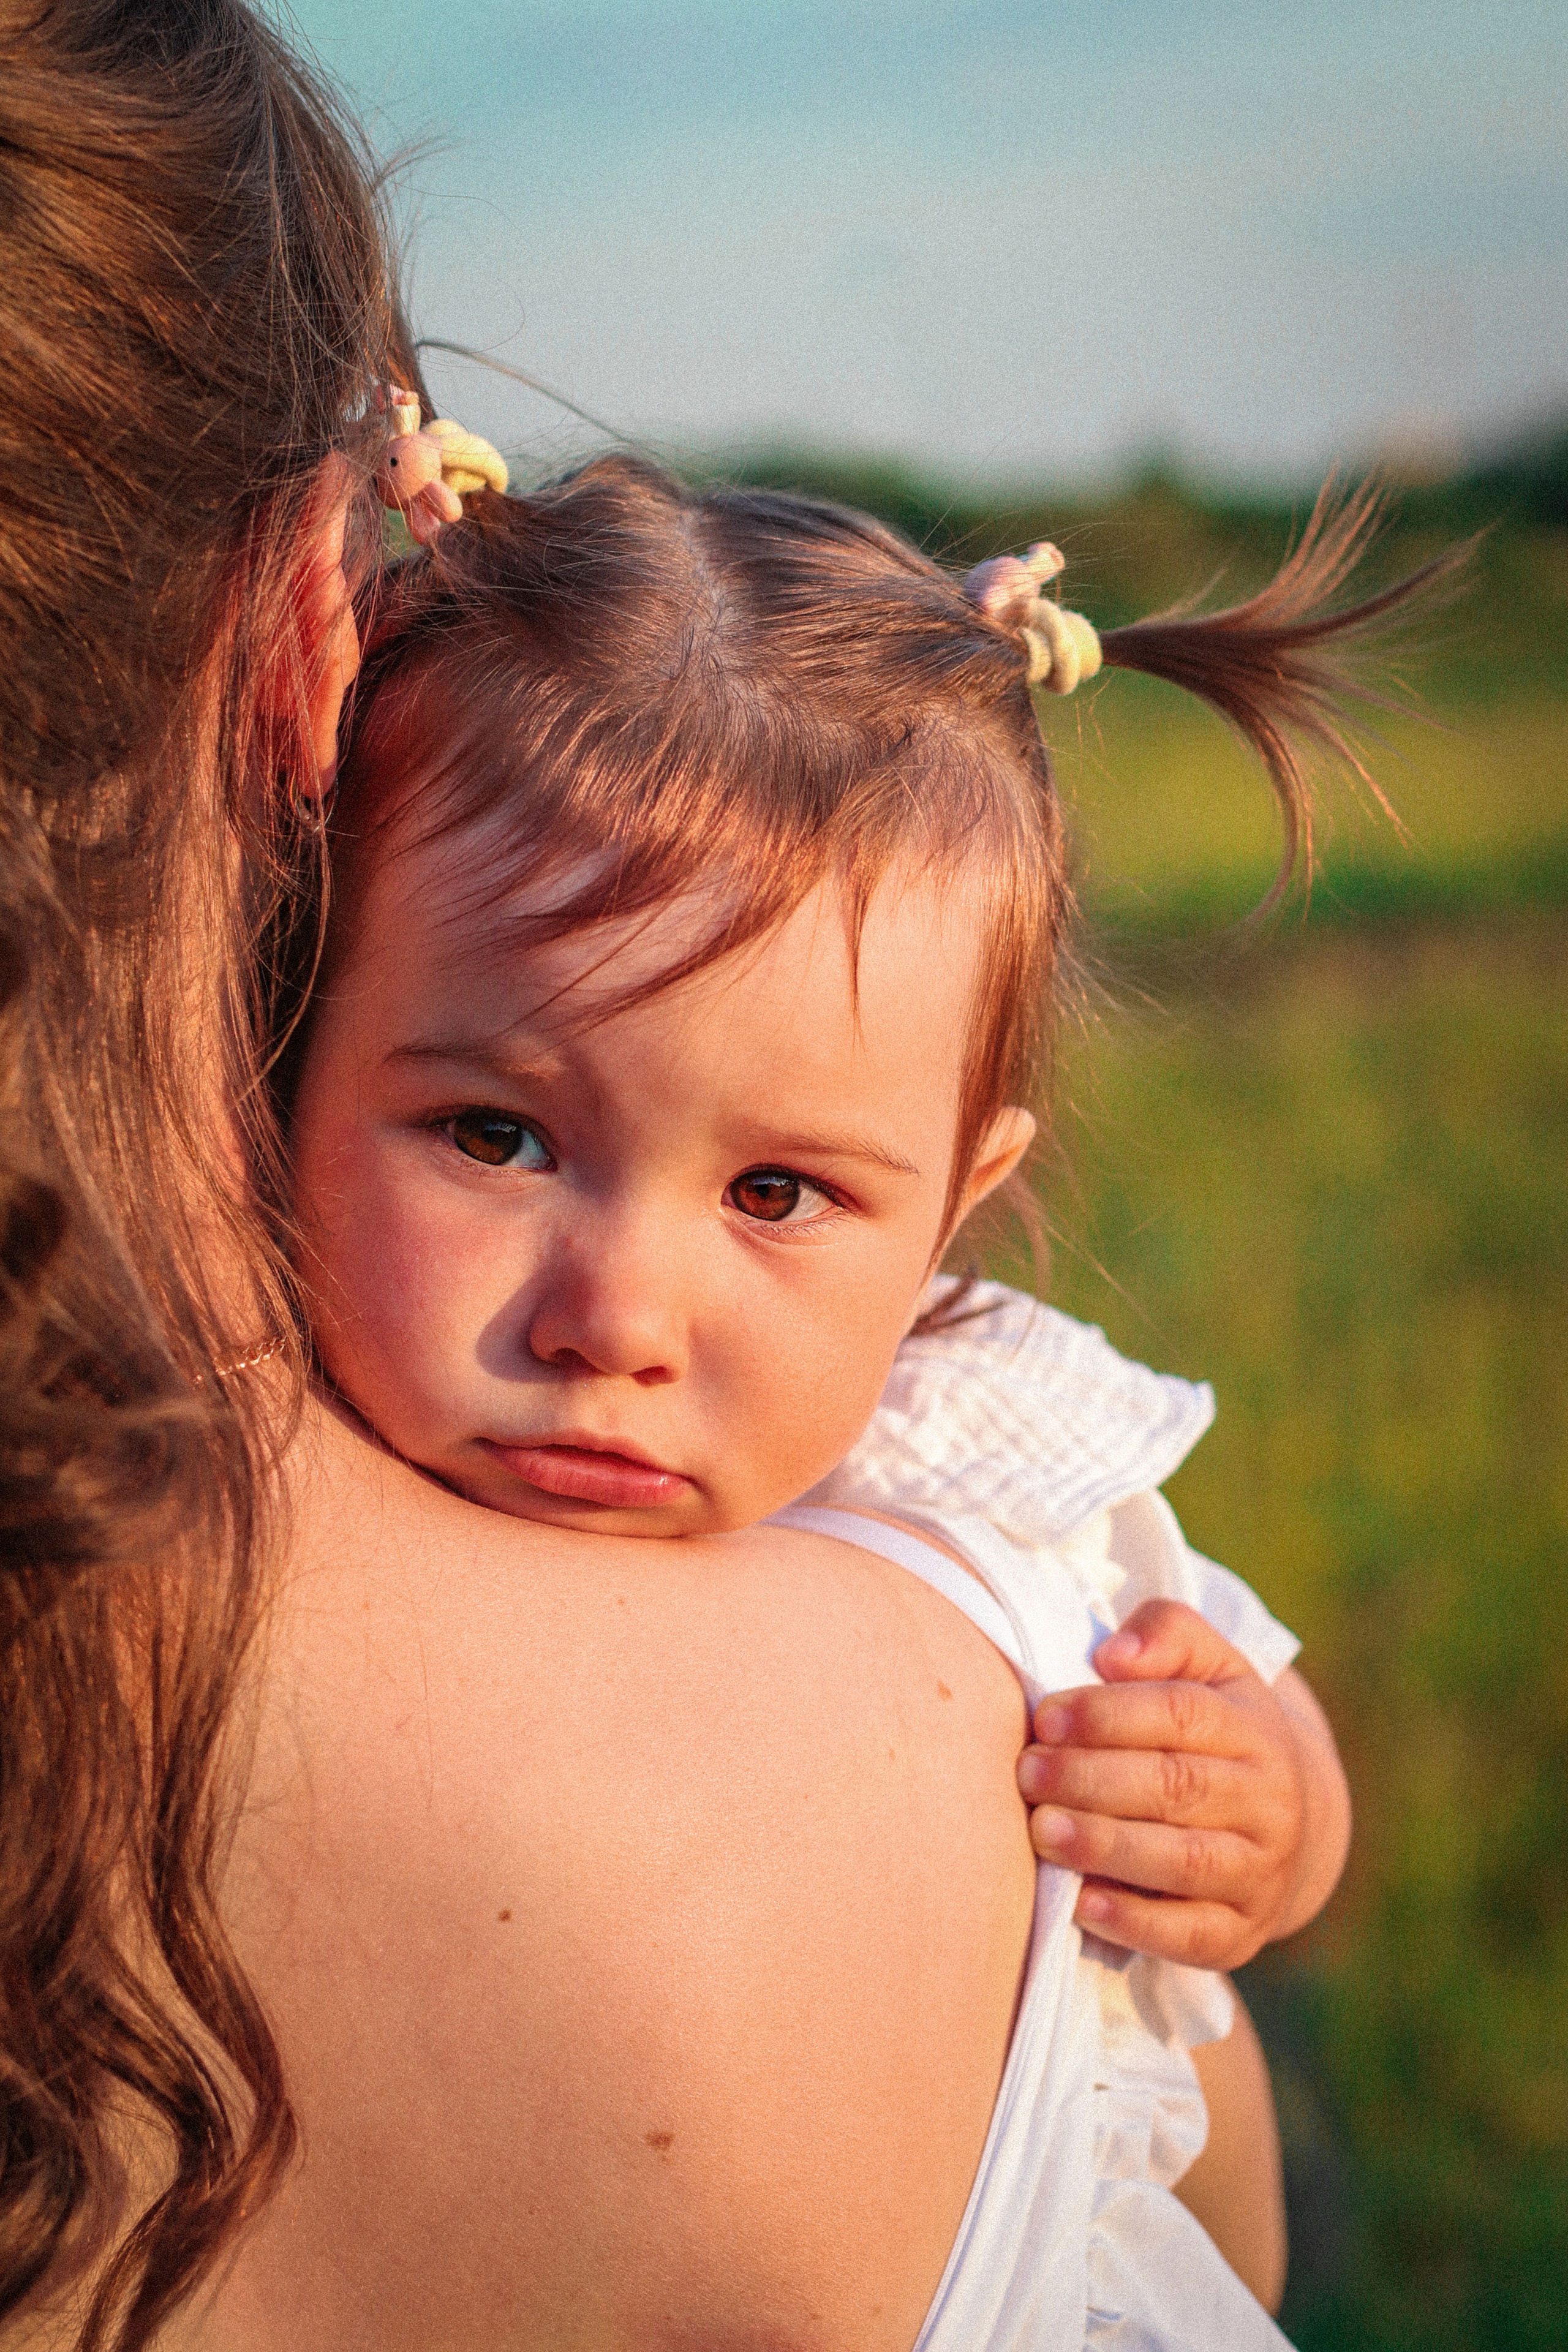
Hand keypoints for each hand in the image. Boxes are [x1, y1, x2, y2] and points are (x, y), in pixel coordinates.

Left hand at [1015, 1599, 1344, 1967]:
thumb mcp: (1207, 1664)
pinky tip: (1082, 1903)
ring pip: (1184, 1861)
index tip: (1045, 1718)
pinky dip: (1136, 1923)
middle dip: (1092, 1779)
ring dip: (1106, 1847)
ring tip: (1041, 1832)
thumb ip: (1165, 1633)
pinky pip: (1192, 1934)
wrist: (1285, 1825)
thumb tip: (1112, 1655)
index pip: (1183, 1714)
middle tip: (1027, 1774)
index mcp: (1254, 1730)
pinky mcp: (1240, 1934)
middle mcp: (1269, 1802)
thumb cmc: (1215, 1729)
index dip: (1109, 1715)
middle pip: (1178, 1787)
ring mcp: (1260, 1872)